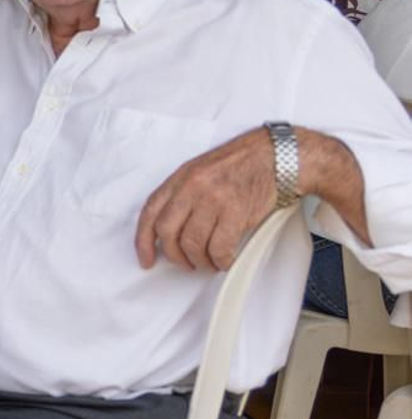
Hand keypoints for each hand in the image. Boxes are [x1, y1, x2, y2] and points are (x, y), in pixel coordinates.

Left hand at [135, 127, 276, 271]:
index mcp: (179, 178)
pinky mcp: (235, 212)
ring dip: (199, 260)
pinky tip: (224, 260)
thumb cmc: (240, 164)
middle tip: (185, 262)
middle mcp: (192, 188)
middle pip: (168, 232)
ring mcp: (212, 200)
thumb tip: (168, 228)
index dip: (143, 241)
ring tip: (208, 262)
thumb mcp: (200, 171)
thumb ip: (181, 195)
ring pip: (192, 243)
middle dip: (174, 255)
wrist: (275, 156)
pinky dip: (220, 260)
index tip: (147, 259)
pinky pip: (219, 247)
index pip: (150, 213)